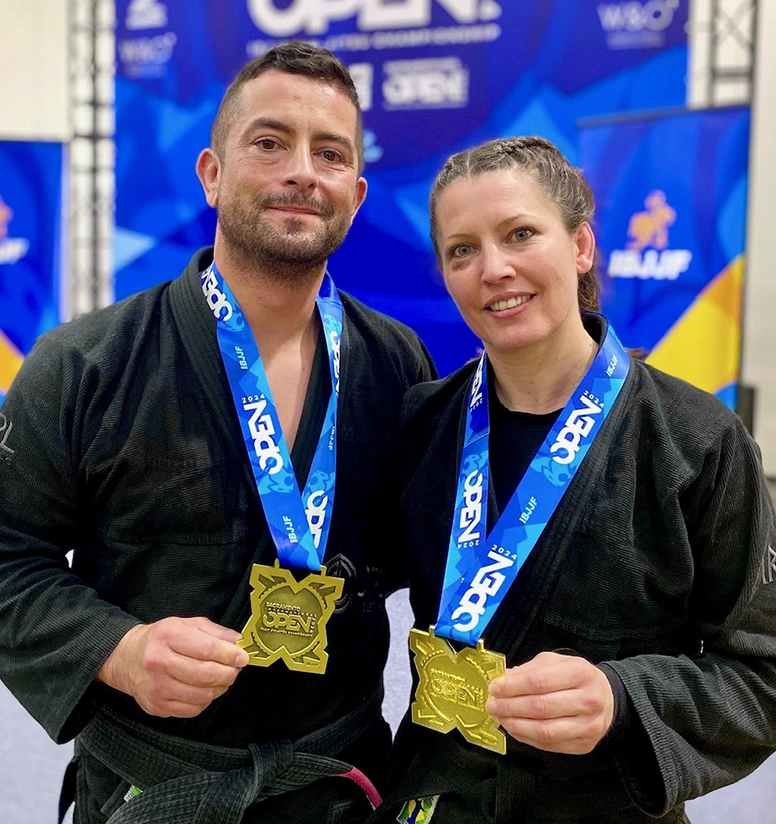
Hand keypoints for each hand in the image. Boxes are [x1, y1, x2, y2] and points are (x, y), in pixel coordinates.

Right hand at [97, 616, 248, 717]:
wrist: (125, 658)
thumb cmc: (160, 639)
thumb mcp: (185, 624)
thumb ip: (214, 632)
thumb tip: (238, 642)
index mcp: (169, 636)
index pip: (206, 649)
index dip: (229, 655)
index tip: (243, 657)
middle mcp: (159, 662)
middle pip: (206, 674)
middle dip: (228, 673)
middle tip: (235, 669)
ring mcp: (156, 687)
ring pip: (202, 695)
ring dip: (219, 688)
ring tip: (221, 679)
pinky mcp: (156, 706)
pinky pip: (192, 709)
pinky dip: (205, 701)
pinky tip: (205, 690)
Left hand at [485, 651, 613, 753]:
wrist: (608, 698)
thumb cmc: (577, 677)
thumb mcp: (555, 662)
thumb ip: (529, 670)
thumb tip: (503, 680)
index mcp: (580, 673)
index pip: (539, 682)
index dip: (512, 687)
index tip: (494, 687)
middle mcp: (588, 700)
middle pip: (540, 707)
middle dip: (510, 707)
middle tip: (492, 704)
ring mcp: (588, 726)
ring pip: (544, 730)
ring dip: (516, 725)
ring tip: (500, 717)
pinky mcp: (584, 745)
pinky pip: (549, 744)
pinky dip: (526, 737)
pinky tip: (514, 728)